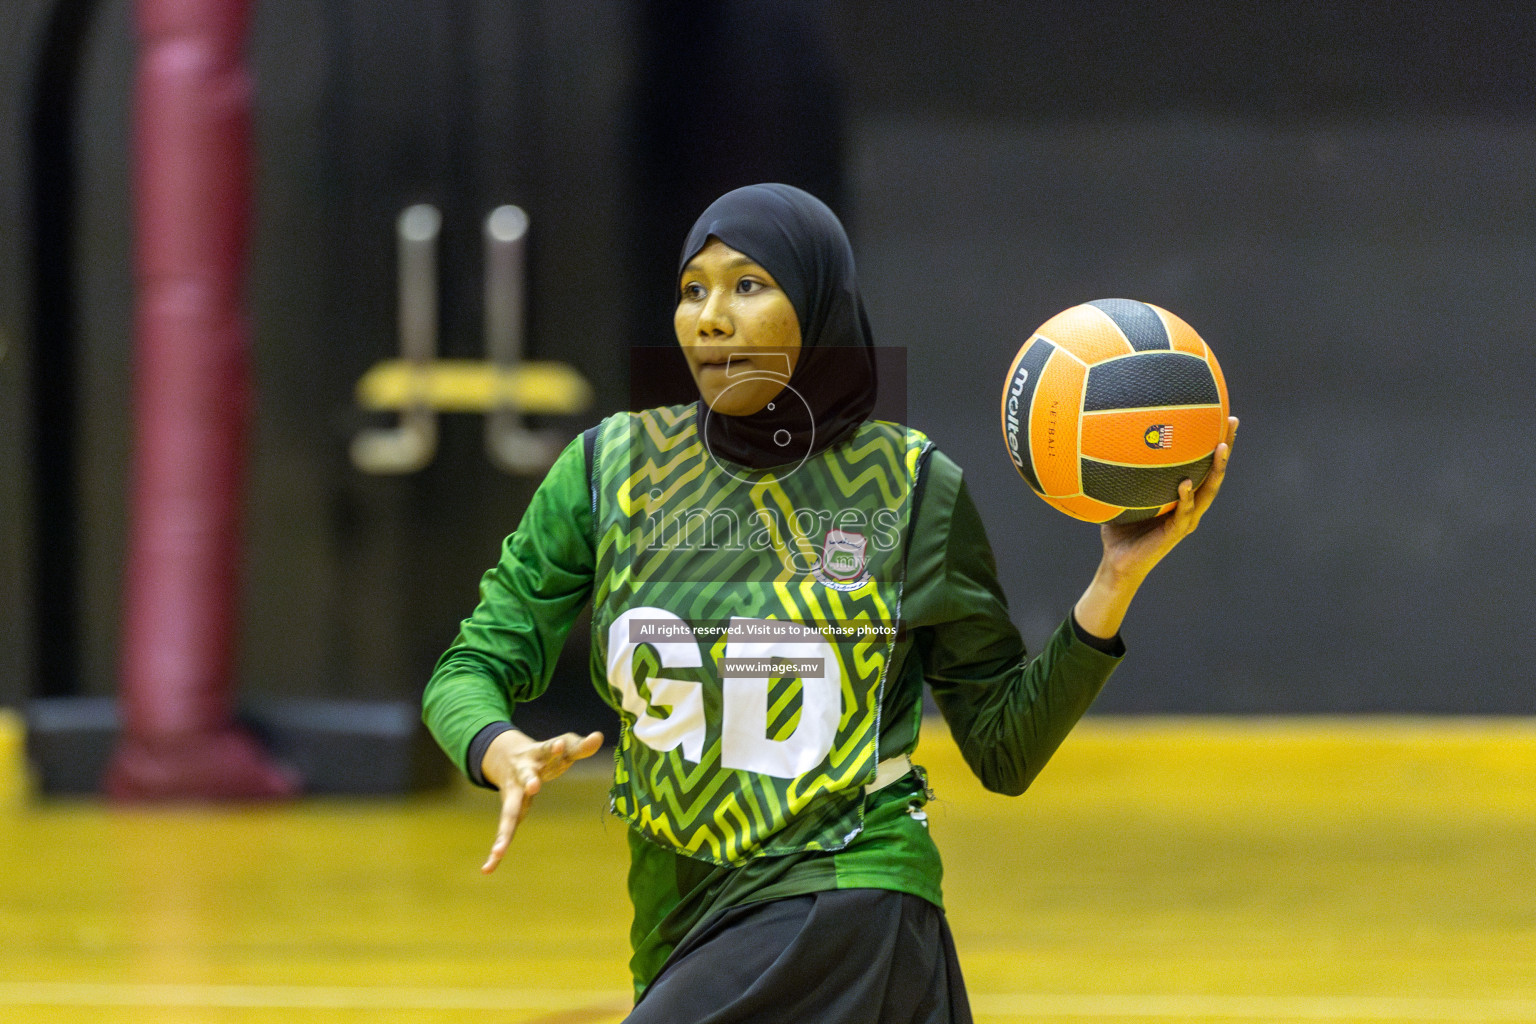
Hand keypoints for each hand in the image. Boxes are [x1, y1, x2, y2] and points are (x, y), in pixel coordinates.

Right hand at [479, 728, 603, 873]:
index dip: (556, 748)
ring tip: (498, 851)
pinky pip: (505, 832)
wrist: (510, 756)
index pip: (549, 749)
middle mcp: (523, 774)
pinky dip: (497, 851)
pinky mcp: (511, 810)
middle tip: (534, 786)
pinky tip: (488, 869)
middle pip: (526, 778)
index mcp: (539, 756)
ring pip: (510, 812)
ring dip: (505, 832)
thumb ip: (580, 746)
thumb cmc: (546, 755)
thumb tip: (599, 737)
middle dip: (529, 781)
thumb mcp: (564, 748)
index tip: (560, 744)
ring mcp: (515, 794)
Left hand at [1100, 416, 1237, 581]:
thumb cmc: (1120, 529)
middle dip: (1226, 448)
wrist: (1118, 563)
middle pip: (1215, 473)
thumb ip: (1124, 474)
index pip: (1203, 466)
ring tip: (1221, 446)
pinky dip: (1186, 498)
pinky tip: (1185, 484)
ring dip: (1216, 469)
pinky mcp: (1175, 532)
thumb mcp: (1123, 496)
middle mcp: (1190, 507)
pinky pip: (1184, 513)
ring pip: (1208, 491)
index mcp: (1182, 498)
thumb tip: (1111, 442)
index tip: (1223, 416)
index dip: (1214, 443)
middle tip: (1233, 422)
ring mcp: (1186, 520)